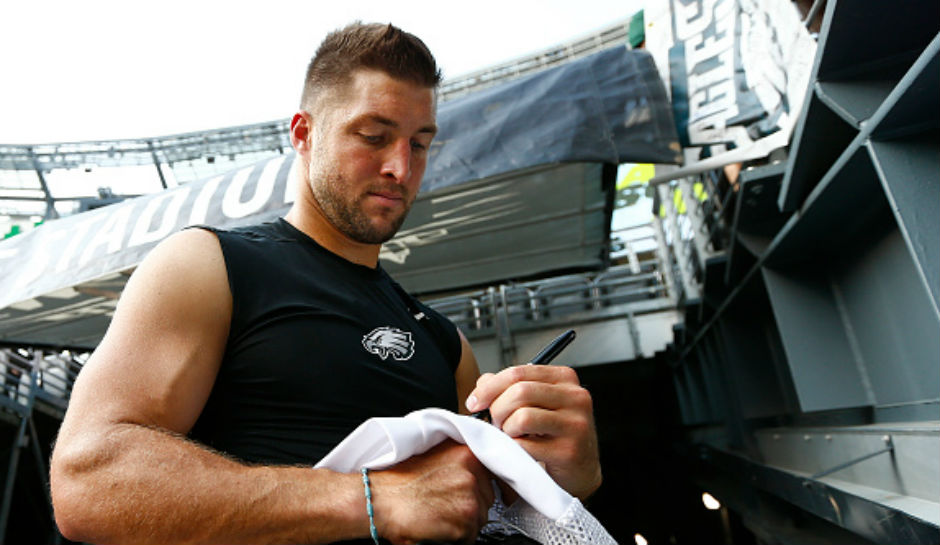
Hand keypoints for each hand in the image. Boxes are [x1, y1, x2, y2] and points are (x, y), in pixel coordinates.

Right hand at [370, 440, 494, 544]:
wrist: (379, 500)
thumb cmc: (398, 480)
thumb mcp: (433, 453)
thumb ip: (460, 457)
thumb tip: (477, 467)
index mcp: (466, 453)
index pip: (499, 470)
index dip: (499, 485)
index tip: (502, 494)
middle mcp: (472, 473)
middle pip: (488, 497)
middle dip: (473, 505)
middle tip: (447, 505)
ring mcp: (470, 497)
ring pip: (481, 517)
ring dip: (465, 522)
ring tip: (440, 516)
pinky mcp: (465, 522)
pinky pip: (471, 536)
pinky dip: (457, 537)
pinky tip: (439, 527)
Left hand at [465, 365, 601, 499]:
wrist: (579, 470)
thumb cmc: (551, 434)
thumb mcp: (533, 403)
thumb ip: (506, 388)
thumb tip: (482, 385)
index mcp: (565, 378)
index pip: (518, 372)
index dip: (490, 388)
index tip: (474, 402)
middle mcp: (576, 397)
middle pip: (519, 392)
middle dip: (497, 410)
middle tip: (495, 424)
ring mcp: (575, 424)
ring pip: (522, 417)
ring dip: (506, 430)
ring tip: (510, 436)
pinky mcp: (569, 450)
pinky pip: (526, 445)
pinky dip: (514, 448)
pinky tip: (519, 450)